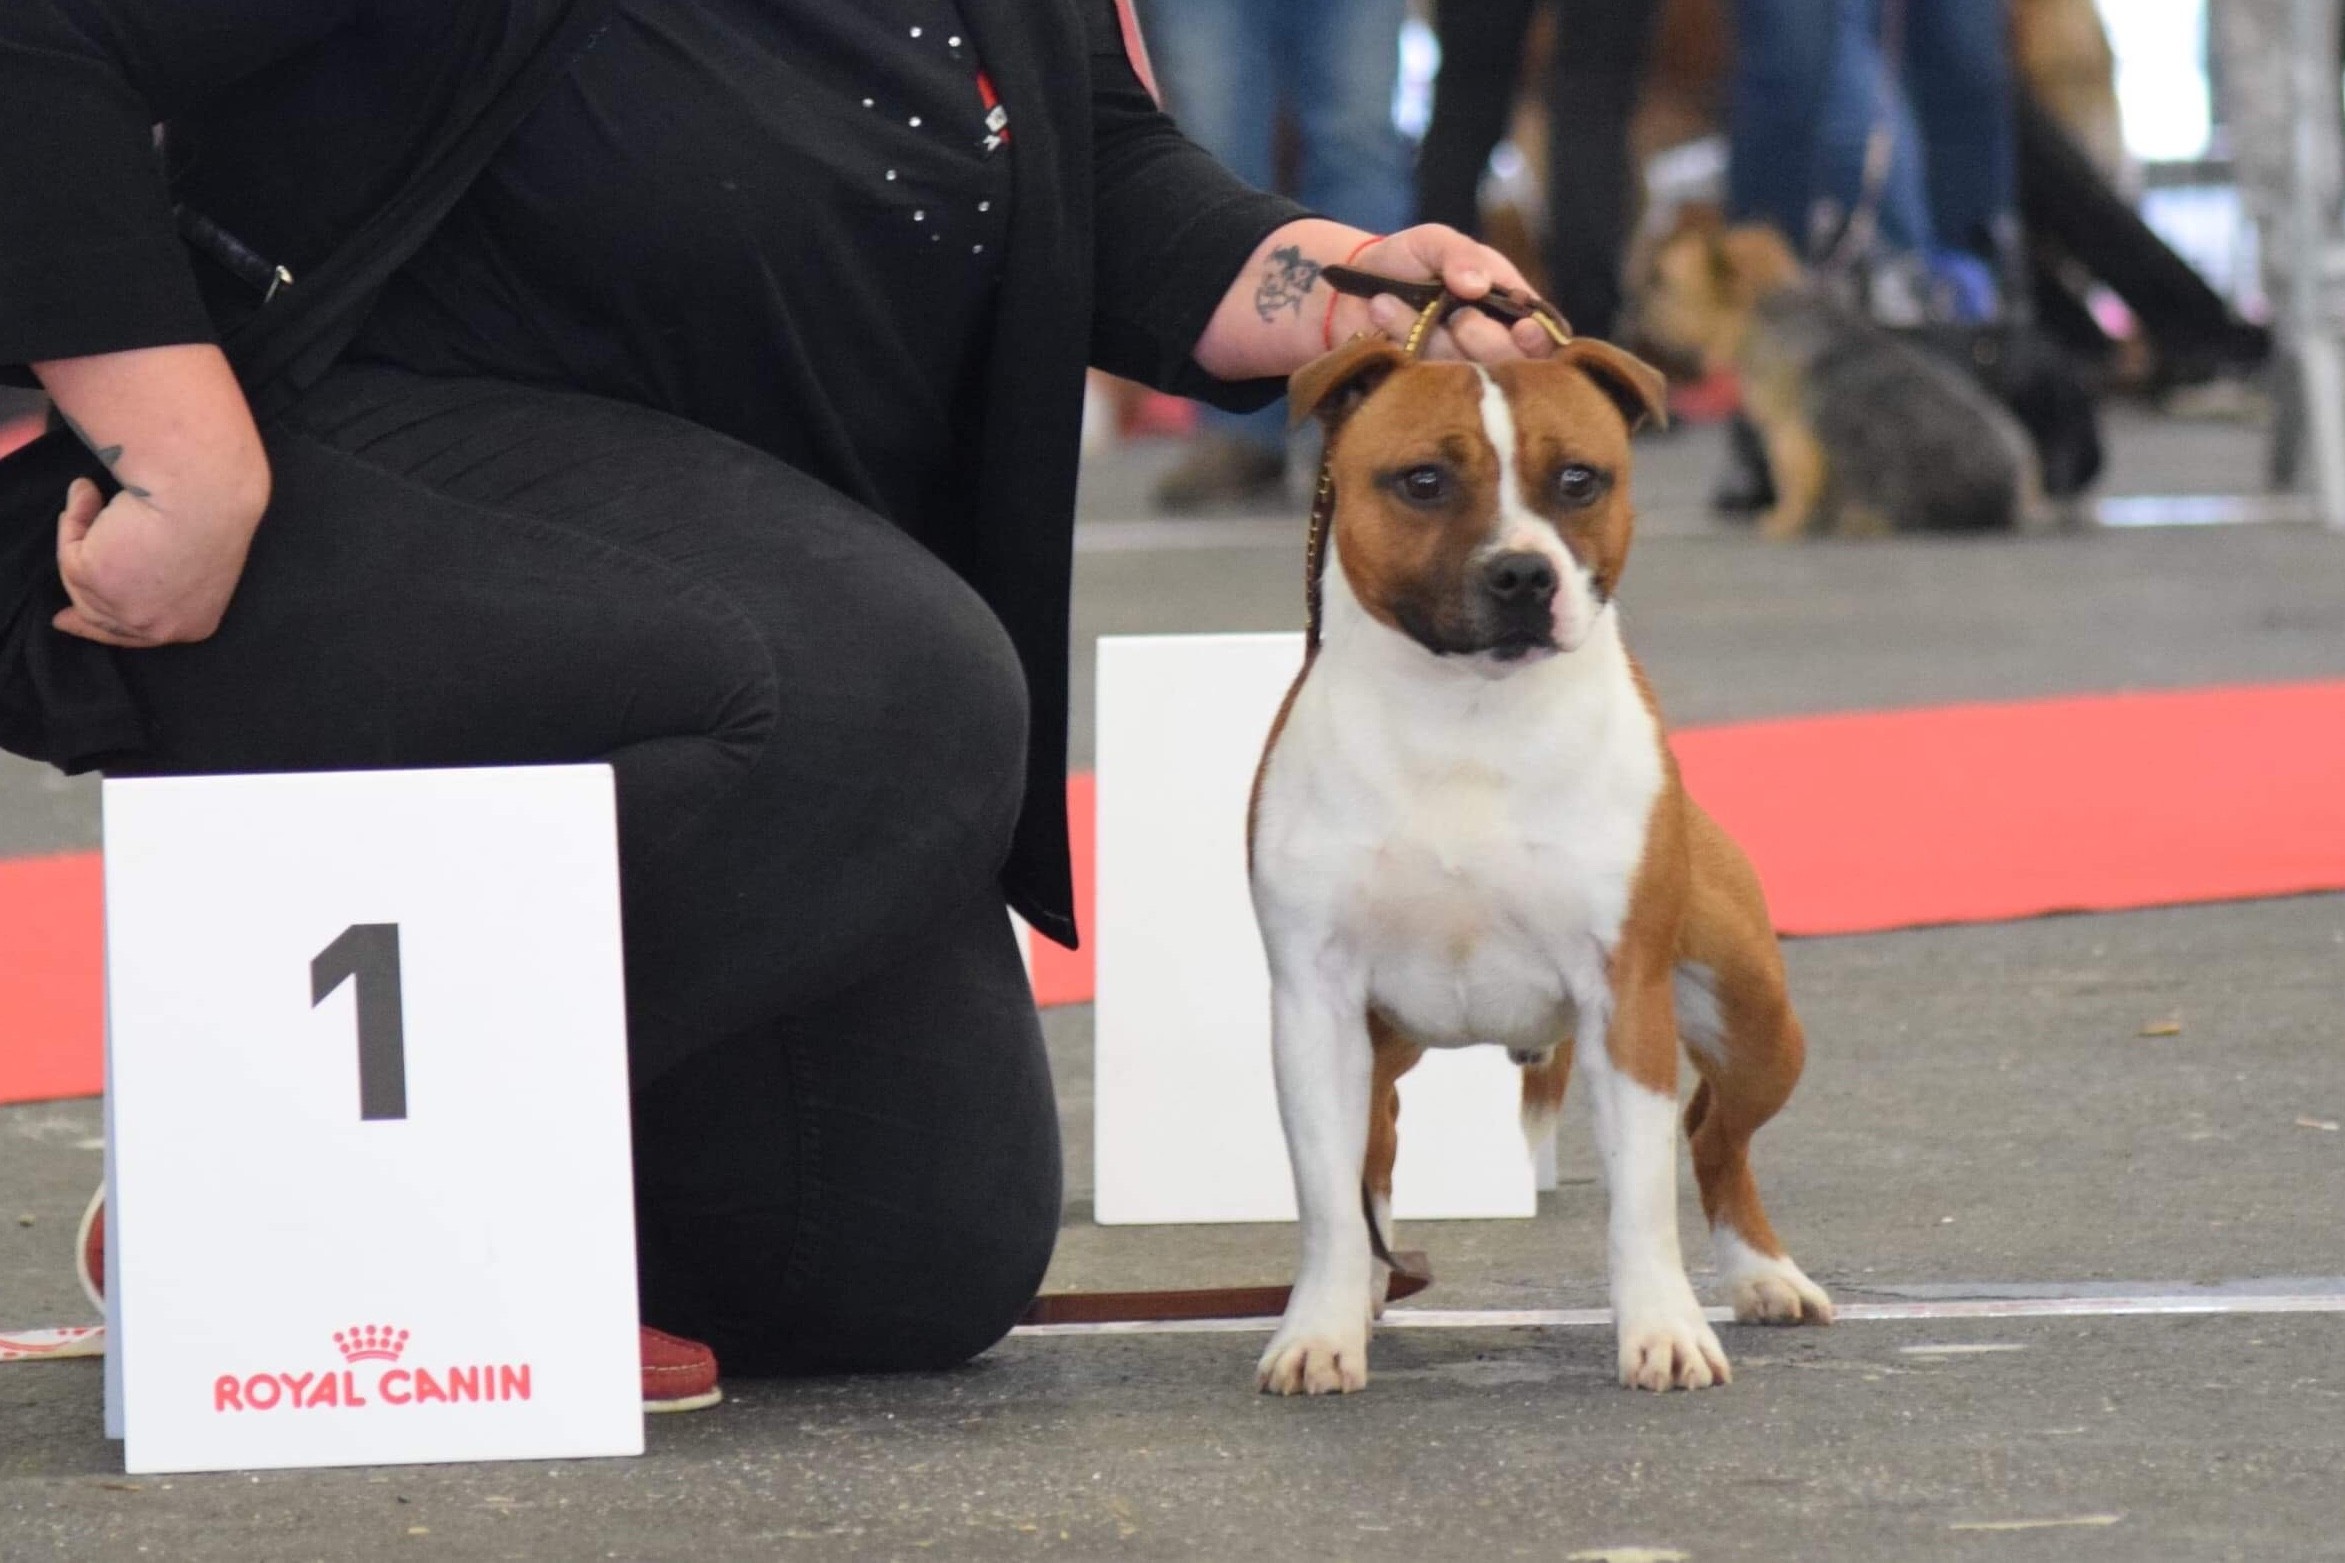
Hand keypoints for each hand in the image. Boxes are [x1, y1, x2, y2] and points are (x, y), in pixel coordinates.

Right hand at [53, 477, 257, 647]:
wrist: (205, 496)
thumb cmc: (214, 513)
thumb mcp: (198, 560)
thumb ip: (162, 578)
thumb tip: (123, 565)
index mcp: (194, 623)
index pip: (142, 635)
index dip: (109, 626)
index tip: (75, 619)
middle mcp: (159, 627)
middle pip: (107, 621)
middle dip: (80, 614)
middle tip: (61, 614)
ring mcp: (125, 609)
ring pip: (83, 584)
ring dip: (81, 541)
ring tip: (90, 499)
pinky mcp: (94, 579)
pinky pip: (70, 551)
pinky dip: (76, 519)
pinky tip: (87, 492)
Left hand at [1336, 226, 1563, 362]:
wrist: (1351, 285)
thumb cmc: (1406, 260)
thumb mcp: (1434, 242)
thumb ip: (1460, 254)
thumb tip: (1479, 285)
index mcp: (1509, 312)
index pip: (1542, 340)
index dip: (1539, 343)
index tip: (1524, 330)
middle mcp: (1488, 348)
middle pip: (1509, 368)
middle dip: (1485, 341)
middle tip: (1459, 316)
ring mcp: (1455, 373)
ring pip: (1463, 375)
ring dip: (1428, 335)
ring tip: (1387, 301)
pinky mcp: (1420, 390)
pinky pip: (1421, 381)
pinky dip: (1401, 343)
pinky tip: (1381, 313)